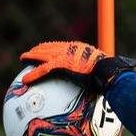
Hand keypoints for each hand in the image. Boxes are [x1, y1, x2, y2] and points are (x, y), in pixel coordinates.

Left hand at [19, 41, 135, 90]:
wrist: (110, 73)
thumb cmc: (112, 76)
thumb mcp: (106, 75)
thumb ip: (101, 78)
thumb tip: (108, 88)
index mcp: (82, 50)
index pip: (64, 47)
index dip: (54, 48)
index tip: (47, 51)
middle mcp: (72, 49)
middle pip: (52, 47)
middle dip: (40, 50)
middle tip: (31, 54)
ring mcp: (66, 55)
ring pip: (44, 55)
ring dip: (32, 57)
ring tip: (23, 60)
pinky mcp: (62, 63)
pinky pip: (44, 69)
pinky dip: (34, 74)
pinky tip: (25, 80)